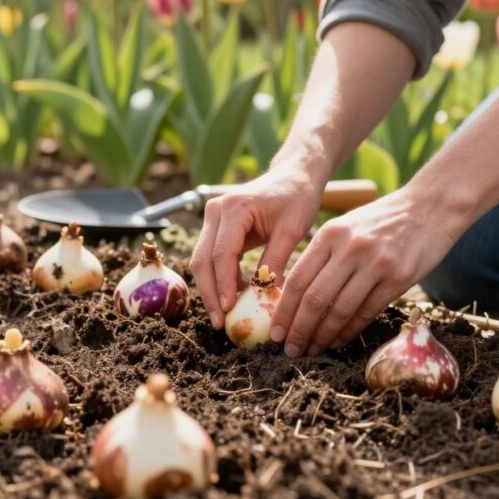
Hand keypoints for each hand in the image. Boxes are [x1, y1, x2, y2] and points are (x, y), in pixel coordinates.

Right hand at [190, 169, 321, 329]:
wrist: (293, 176)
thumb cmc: (296, 198)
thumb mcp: (291, 230)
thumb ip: (275, 261)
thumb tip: (263, 297)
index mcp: (234, 207)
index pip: (221, 253)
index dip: (224, 284)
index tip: (229, 309)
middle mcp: (215, 210)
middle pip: (202, 259)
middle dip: (210, 293)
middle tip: (220, 322)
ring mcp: (212, 217)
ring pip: (201, 261)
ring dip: (211, 289)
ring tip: (224, 316)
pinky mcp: (215, 227)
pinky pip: (211, 258)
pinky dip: (219, 279)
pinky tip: (231, 299)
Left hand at [270, 187, 464, 356]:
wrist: (430, 207)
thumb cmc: (381, 220)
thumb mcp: (346, 227)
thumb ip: (322, 255)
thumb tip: (294, 295)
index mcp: (330, 234)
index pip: (298, 279)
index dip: (284, 311)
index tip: (275, 332)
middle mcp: (350, 248)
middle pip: (315, 298)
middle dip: (298, 329)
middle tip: (289, 349)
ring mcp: (375, 264)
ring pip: (340, 310)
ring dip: (322, 336)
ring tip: (312, 350)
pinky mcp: (398, 278)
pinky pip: (366, 312)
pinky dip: (349, 331)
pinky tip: (338, 341)